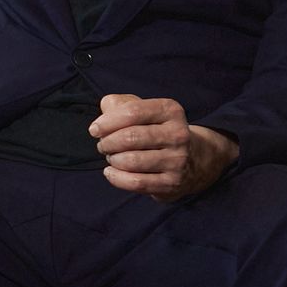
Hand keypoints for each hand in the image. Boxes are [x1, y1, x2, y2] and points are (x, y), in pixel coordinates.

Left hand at [92, 95, 234, 201]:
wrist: (192, 160)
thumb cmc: (155, 130)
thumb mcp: (143, 110)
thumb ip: (120, 104)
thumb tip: (105, 110)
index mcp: (170, 111)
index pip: (133, 112)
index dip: (107, 122)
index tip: (94, 130)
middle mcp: (178, 134)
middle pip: (130, 137)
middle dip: (108, 142)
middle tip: (103, 145)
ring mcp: (177, 160)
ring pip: (131, 161)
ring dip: (113, 160)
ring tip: (112, 157)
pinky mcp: (172, 182)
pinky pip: (136, 182)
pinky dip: (116, 177)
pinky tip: (111, 172)